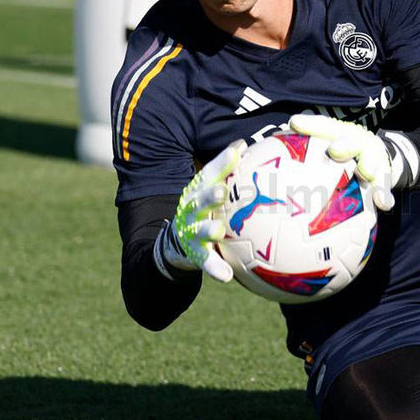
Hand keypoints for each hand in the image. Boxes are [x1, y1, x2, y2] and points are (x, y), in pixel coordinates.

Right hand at [157, 140, 246, 282]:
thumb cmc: (203, 209)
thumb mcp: (209, 187)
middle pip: (199, 199)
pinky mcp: (194, 253)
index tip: (238, 149)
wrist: (175, 241)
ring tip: (218, 230)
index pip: (210, 172)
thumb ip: (225, 168)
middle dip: (209, 195)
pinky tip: (227, 276)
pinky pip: (206, 262)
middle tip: (220, 191)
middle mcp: (192, 209)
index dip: (222, 161)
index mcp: (199, 191)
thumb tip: (244, 143)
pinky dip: (215, 269)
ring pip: (200, 230)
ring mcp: (191, 231)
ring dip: (208, 229)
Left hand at [287, 114, 396, 210]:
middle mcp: (357, 141)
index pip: (323, 126)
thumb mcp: (326, 146)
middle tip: (334, 150)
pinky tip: (384, 204)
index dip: (310, 124)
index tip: (294, 123)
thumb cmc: (341, 153)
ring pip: (372, 161)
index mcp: (339, 133)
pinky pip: (385, 185)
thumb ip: (301, 155)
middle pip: (351, 140)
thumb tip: (264, 160)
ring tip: (366, 173)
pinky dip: (385, 194)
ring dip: (369, 166)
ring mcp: (373, 157)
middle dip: (344, 144)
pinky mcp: (385, 174)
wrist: (378, 156)